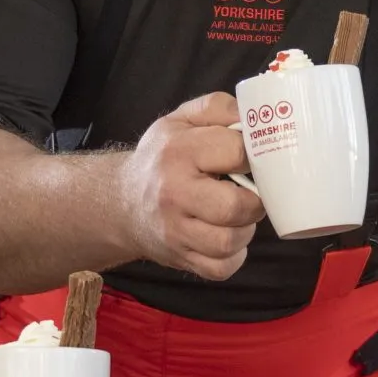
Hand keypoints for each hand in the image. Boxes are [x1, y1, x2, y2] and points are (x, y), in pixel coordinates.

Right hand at [116, 94, 265, 279]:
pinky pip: (221, 268)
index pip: (236, 152)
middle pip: (235, 206)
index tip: (252, 159)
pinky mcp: (180, 258)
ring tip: (238, 216)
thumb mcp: (181, 120)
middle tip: (250, 193)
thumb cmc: (162, 157)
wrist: (122, 201)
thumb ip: (218, 108)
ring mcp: (175, 230)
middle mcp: (173, 193)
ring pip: (229, 242)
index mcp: (178, 151)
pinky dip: (233, 257)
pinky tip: (226, 238)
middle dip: (255, 200)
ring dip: (245, 230)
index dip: (255, 155)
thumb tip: (252, 116)